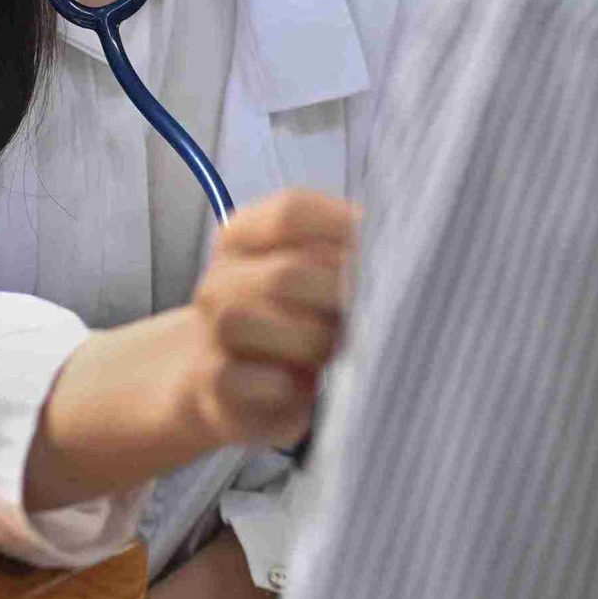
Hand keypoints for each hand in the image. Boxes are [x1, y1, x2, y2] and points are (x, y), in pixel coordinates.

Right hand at [27, 188, 356, 509]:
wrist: (227, 385)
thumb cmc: (287, 320)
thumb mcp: (310, 275)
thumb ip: (341, 250)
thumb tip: (386, 242)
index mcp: (244, 238)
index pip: (290, 212)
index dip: (341, 228)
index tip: (372, 248)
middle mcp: (220, 280)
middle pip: (284, 274)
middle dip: (334, 299)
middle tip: (356, 316)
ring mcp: (211, 333)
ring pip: (249, 323)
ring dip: (307, 342)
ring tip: (332, 352)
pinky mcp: (212, 383)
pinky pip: (241, 377)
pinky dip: (282, 384)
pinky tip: (305, 386)